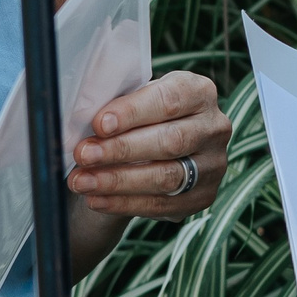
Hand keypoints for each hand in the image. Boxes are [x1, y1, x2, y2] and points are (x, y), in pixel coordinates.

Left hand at [68, 70, 230, 219]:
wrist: (157, 148)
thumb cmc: (142, 116)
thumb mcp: (135, 98)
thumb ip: (117, 104)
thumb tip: (82, 116)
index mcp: (198, 92)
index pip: (169, 100)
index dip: (133, 112)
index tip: (99, 124)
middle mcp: (214, 127)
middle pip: (170, 141)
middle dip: (121, 149)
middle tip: (84, 154)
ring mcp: (213, 165)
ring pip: (166, 177)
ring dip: (118, 181)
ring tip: (82, 181)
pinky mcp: (202, 197)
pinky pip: (161, 204)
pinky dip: (124, 203)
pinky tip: (97, 199)